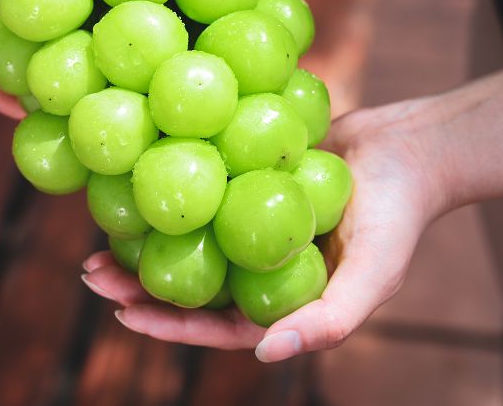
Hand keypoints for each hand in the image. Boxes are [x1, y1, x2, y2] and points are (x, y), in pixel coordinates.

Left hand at [81, 98, 445, 361]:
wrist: (411, 149)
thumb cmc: (397, 218)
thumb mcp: (373, 276)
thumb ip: (329, 321)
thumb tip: (267, 355)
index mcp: (284, 301)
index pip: (218, 325)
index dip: (171, 326)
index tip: (124, 314)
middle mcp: (262, 268)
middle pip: (193, 284)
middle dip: (141, 285)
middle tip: (92, 274)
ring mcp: (252, 225)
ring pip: (191, 240)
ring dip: (147, 241)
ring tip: (100, 236)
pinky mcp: (250, 186)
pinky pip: (204, 194)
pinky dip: (174, 195)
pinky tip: (137, 183)